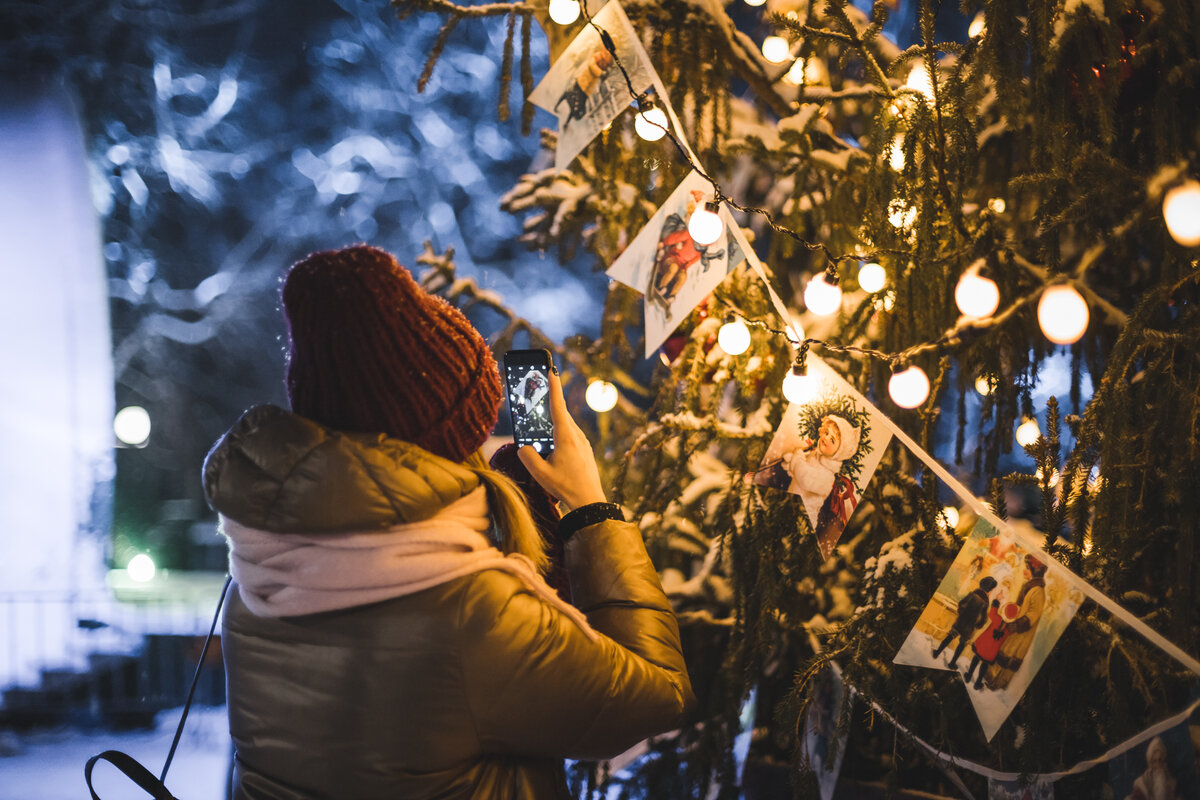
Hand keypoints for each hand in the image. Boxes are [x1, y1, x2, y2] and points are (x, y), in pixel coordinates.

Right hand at [517, 368, 606, 511]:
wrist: (590, 502)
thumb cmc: (566, 487)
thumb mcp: (540, 474)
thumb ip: (528, 457)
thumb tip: (523, 446)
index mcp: (566, 436)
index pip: (557, 405)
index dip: (554, 386)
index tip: (552, 370)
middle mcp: (577, 436)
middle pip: (560, 414)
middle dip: (549, 404)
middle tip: (538, 394)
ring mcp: (583, 443)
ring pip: (566, 426)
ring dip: (553, 423)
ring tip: (540, 425)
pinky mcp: (585, 451)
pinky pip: (570, 436)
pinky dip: (560, 434)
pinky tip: (552, 446)